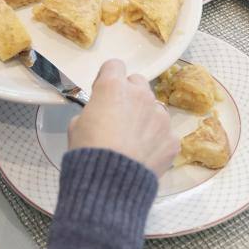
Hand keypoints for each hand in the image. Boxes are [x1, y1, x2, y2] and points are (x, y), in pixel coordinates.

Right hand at [67, 60, 178, 176]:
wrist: (111, 182)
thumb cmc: (88, 151)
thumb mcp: (76, 125)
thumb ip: (91, 112)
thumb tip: (97, 116)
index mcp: (113, 87)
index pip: (114, 66)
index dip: (107, 78)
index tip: (103, 92)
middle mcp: (141, 95)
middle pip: (138, 82)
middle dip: (129, 94)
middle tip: (118, 115)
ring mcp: (160, 116)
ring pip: (153, 107)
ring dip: (145, 117)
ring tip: (132, 140)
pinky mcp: (172, 139)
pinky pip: (164, 133)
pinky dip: (155, 141)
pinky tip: (143, 156)